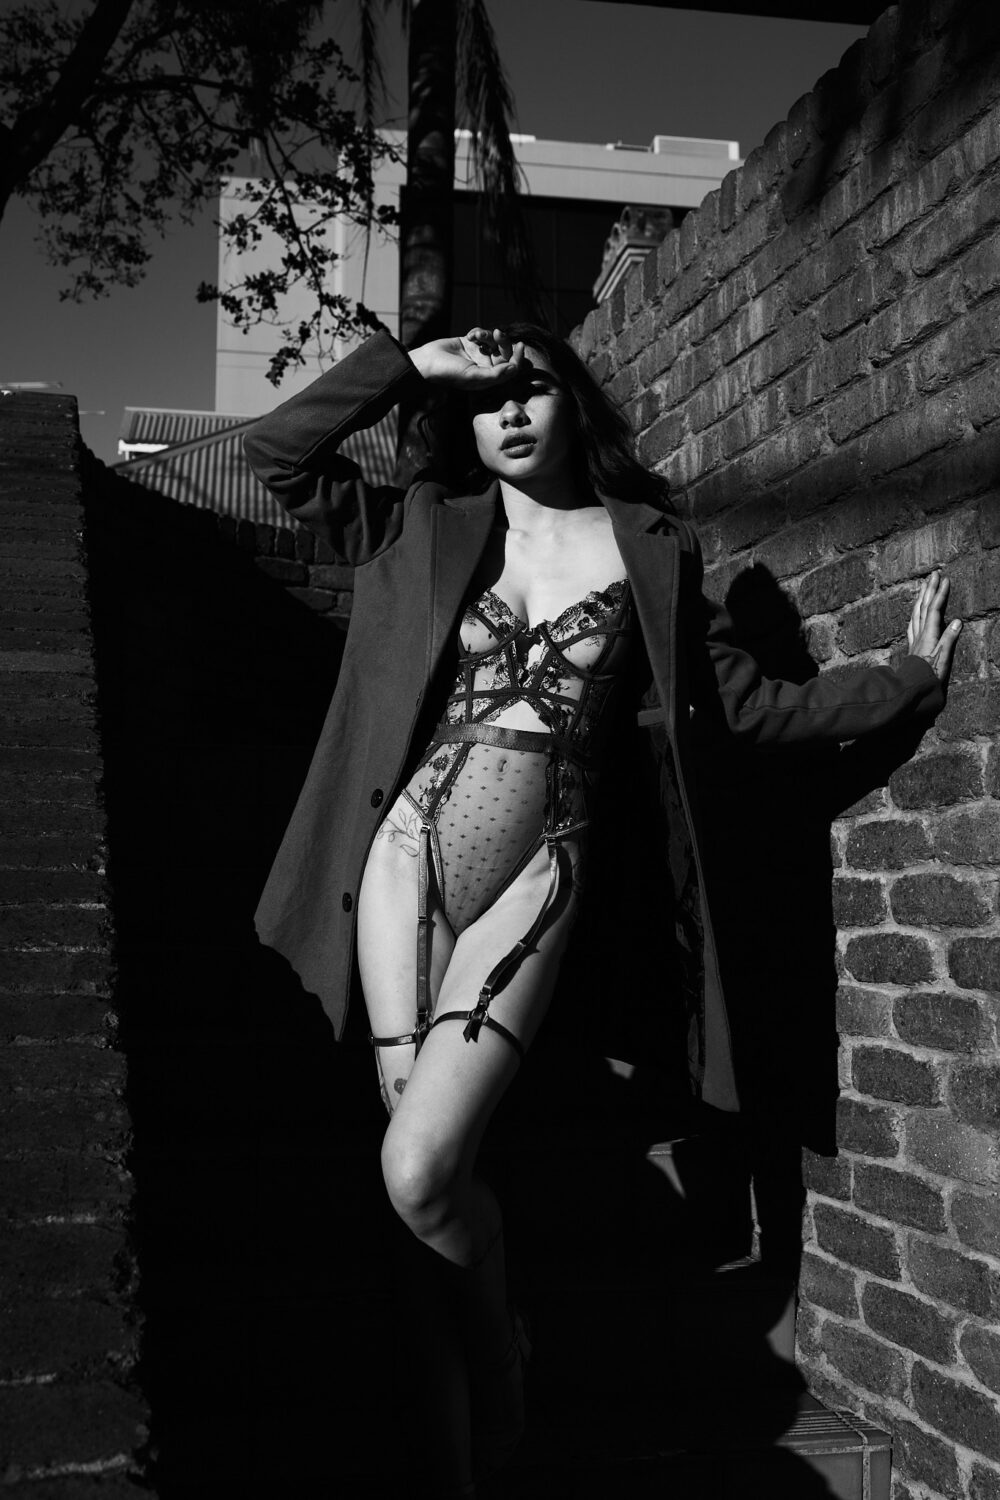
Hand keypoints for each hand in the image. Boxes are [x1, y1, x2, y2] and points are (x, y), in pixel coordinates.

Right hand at [408, 326, 523, 388]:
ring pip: (494, 340)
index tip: (520, 345)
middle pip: (504, 351)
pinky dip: (478, 331)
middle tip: (496, 333)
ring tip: (475, 335)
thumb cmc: (449, 373)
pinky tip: (469, 336)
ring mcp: (478, 354)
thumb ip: (495, 375)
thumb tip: (514, 368)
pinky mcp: (470, 343)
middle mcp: (486, 366)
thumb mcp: (473, 377)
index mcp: (489, 378)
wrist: (427, 361)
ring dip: (487, 334)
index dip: (518, 357)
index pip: (510, 368)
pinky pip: (482, 333)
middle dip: (502, 341)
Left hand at [907, 570, 961, 682]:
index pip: (934, 609)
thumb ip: (949, 639)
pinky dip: (914, 614)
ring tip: (924, 586)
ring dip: (921, 598)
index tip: (945, 579)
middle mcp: (920, 633)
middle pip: (923, 606)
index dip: (940, 594)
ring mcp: (915, 639)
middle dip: (929, 589)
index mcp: (928, 634)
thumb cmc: (930, 674)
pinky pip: (912, 624)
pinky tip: (914, 613)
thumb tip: (957, 621)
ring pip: (916, 612)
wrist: (913, 687)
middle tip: (933, 574)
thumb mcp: (943, 657)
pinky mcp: (912, 645)